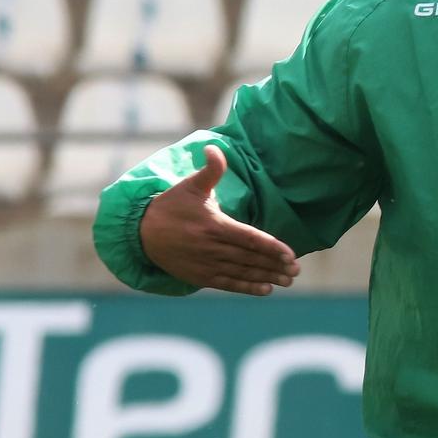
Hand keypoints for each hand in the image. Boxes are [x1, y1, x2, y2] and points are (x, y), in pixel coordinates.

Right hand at [137, 148, 300, 295]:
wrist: (141, 233)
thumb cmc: (171, 206)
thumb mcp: (190, 185)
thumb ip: (209, 170)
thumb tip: (214, 148)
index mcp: (213, 225)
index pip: (249, 237)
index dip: (271, 247)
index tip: (290, 254)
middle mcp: (212, 247)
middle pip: (250, 258)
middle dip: (274, 265)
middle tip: (295, 270)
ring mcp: (206, 264)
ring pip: (242, 272)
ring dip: (266, 277)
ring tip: (287, 281)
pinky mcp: (200, 277)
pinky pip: (228, 284)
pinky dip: (247, 288)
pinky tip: (265, 290)